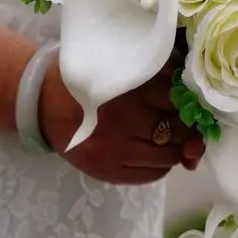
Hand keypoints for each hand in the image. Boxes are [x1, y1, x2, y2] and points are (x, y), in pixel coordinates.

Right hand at [39, 57, 205, 185]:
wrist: (42, 102)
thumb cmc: (88, 76)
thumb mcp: (122, 63)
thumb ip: (161, 74)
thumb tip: (195, 107)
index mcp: (127, 87)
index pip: (178, 98)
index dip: (187, 99)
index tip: (185, 97)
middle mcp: (122, 121)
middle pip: (178, 130)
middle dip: (184, 125)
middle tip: (176, 118)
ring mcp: (114, 151)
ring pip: (169, 156)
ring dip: (173, 146)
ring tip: (161, 134)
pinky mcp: (108, 172)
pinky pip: (153, 174)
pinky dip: (159, 163)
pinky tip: (148, 149)